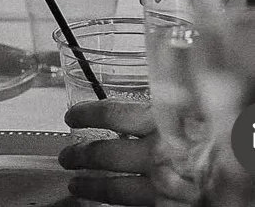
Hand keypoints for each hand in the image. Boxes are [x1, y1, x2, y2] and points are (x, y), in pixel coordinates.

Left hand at [58, 102, 199, 204]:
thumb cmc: (228, 140)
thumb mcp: (199, 112)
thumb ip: (169, 108)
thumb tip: (151, 99)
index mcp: (164, 121)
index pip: (111, 115)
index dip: (86, 114)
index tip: (72, 116)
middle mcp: (158, 154)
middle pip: (105, 153)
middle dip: (80, 154)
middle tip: (67, 156)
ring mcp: (162, 186)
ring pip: (114, 188)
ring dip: (90, 185)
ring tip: (76, 184)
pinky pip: (133, 206)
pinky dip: (115, 202)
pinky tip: (106, 202)